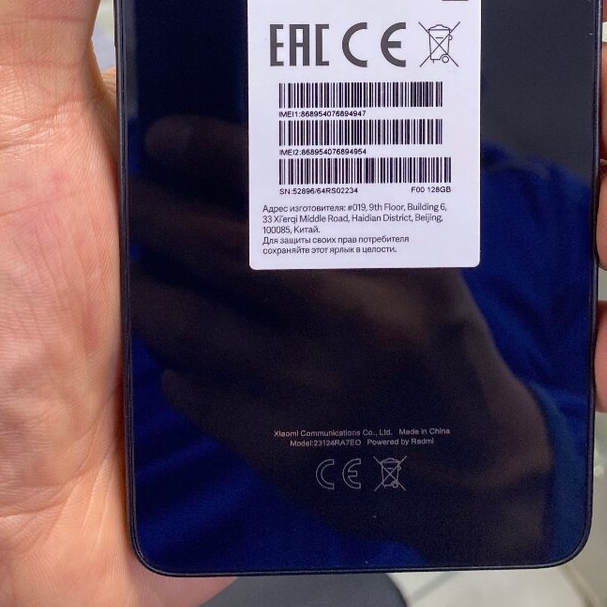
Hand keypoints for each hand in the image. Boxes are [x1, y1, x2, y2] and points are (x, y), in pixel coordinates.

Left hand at [130, 128, 556, 563]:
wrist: (473, 470)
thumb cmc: (439, 346)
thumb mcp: (425, 271)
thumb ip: (359, 221)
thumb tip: (265, 161)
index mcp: (397, 261)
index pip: (292, 186)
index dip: (215, 153)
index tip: (168, 136)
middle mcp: (355, 320)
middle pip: (228, 252)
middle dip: (162, 216)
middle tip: (133, 194)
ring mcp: (312, 391)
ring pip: (194, 327)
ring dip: (150, 292)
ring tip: (138, 269)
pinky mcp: (282, 451)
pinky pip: (197, 394)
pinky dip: (175, 364)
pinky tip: (174, 348)